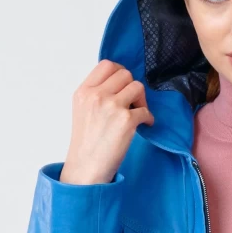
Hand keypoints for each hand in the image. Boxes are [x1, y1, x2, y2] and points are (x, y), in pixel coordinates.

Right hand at [61, 60, 154, 184]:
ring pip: (138, 87)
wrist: (86, 167)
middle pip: (125, 74)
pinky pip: (146, 110)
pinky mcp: (126, 121)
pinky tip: (144, 125)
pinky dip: (148, 118)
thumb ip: (96, 93)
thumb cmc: (86, 143)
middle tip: (132, 102)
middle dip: (132, 87)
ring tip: (138, 114)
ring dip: (142, 100)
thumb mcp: (82, 110)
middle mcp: (97, 95)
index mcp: (84, 91)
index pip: (107, 65)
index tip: (124, 85)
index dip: (120, 72)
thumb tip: (120, 83)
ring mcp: (112, 106)